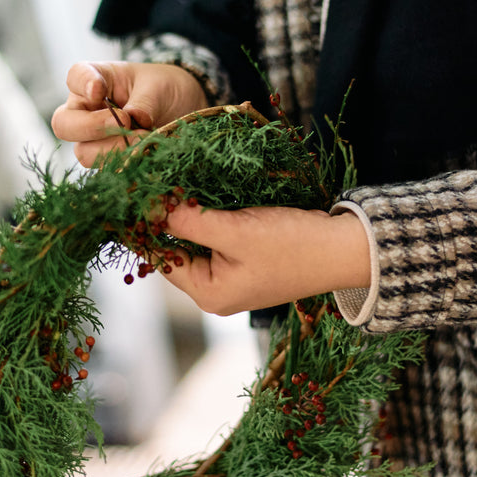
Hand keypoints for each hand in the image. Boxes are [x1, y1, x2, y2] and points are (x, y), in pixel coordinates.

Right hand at [51, 61, 207, 166]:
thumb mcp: (157, 88)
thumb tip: (135, 118)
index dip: (82, 84)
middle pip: (64, 124)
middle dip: (91, 127)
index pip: (76, 77)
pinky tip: (146, 153)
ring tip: (144, 139)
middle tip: (124, 121)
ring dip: (114, 149)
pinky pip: (106, 169)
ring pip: (84, 153)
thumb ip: (143, 102)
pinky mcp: (108, 161)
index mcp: (95, 80)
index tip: (97, 90)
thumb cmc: (162, 90)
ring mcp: (94, 139)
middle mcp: (86, 110)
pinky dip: (126, 163)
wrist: (180, 111)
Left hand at [156, 204, 371, 315]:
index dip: (146, 226)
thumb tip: (152, 208)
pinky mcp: (247, 261)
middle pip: (177, 251)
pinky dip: (207, 218)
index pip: (163, 258)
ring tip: (171, 184)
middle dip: (166, 218)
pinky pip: (216, 239)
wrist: (344, 250)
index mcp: (209, 294)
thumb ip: (190, 222)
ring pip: (196, 242)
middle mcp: (217, 291)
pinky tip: (199, 195)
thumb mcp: (236, 231)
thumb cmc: (292, 245)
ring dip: (186, 215)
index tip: (132, 195)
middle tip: (151, 183)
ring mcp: (233, 277)